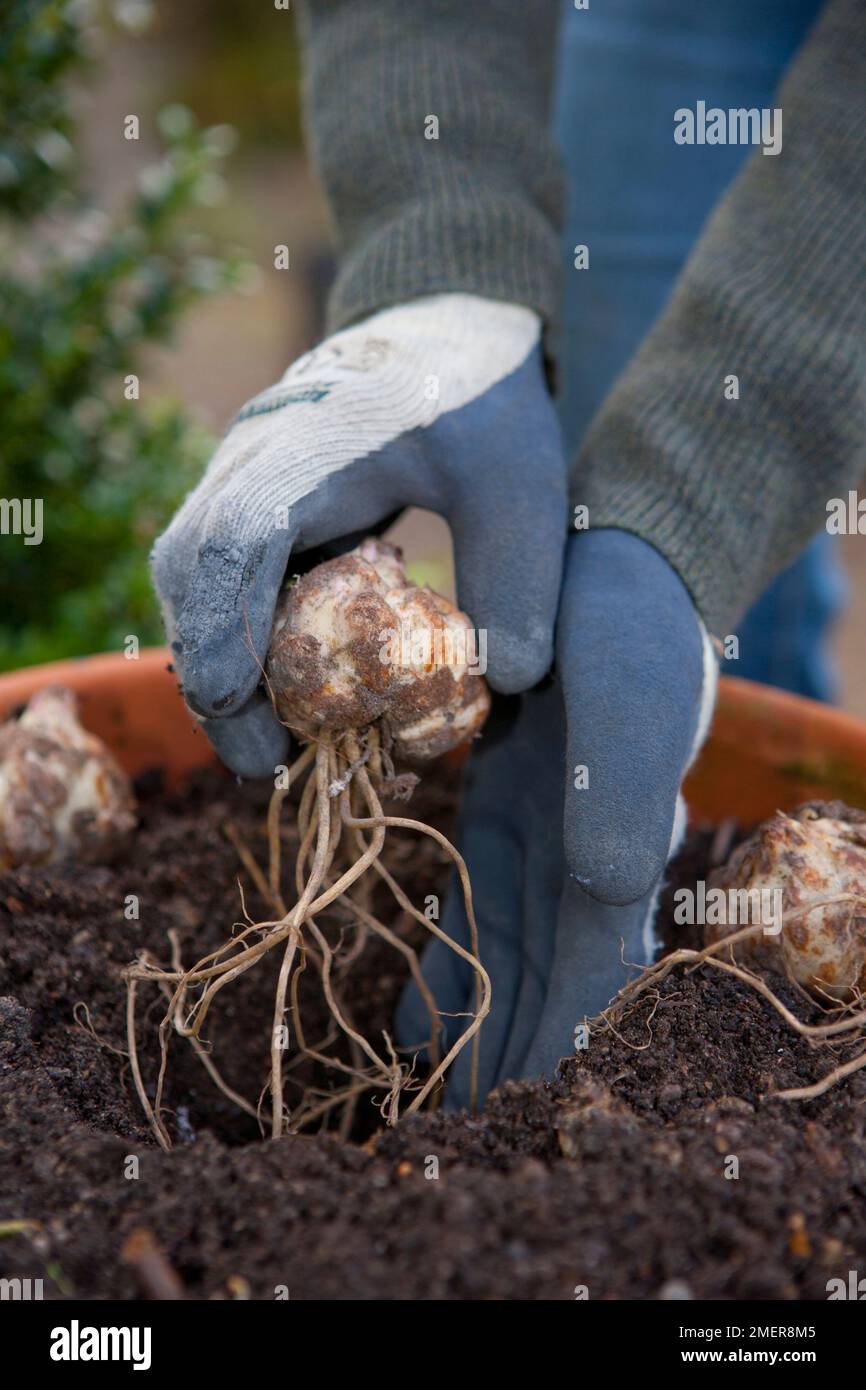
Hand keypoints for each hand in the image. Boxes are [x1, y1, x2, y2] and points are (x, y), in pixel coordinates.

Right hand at [151, 294, 566, 774]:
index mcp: (312, 446)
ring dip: (219, 657)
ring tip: (274, 737)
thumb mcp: (522, 486)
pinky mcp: (249, 487)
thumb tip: (504, 684)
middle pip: (189, 570)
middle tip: (268, 762)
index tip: (260, 732)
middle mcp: (253, 454)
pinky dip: (237, 628)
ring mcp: (240, 467)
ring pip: (190, 571)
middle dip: (215, 674)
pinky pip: (216, 565)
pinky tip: (285, 678)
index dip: (232, 643)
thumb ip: (521, 581)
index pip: (235, 545)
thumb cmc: (483, 399)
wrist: (444, 319)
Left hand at [397, 528, 717, 1105]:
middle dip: (513, 1055)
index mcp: (616, 840)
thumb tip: (607, 891)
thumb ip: (617, 792)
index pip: (592, 968)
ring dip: (479, 1023)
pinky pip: (475, 902)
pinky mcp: (504, 800)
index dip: (564, 1039)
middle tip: (463, 1135)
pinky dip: (451, 960)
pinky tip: (419, 1010)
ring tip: (438, 1096)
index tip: (525, 1114)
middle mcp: (583, 851)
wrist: (617, 555)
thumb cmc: (631, 622)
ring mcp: (542, 830)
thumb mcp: (630, 694)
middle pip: (545, 977)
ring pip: (506, 951)